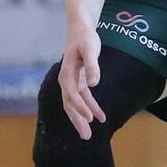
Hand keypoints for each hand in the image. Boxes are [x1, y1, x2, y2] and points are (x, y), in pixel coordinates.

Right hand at [58, 21, 105, 139]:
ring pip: (75, 105)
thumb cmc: (85, 37)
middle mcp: (66, 80)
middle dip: (77, 120)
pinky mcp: (79, 81)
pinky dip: (91, 108)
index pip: (71, 94)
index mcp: (67, 72)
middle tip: (85, 137)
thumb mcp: (90, 49)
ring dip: (81, 119)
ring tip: (88, 135)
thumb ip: (92, 66)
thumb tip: (94, 84)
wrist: (80, 29)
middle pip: (70, 104)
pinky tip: (100, 119)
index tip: (89, 118)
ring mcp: (71, 82)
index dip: (80, 107)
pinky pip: (83, 99)